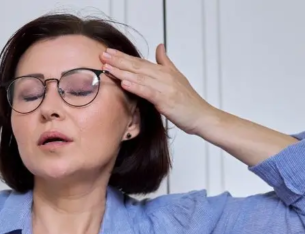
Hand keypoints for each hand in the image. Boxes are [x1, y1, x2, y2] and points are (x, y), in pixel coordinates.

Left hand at [100, 44, 221, 134]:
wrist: (202, 116)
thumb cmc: (189, 101)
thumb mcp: (177, 77)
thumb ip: (166, 62)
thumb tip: (159, 46)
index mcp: (164, 71)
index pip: (140, 62)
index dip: (123, 56)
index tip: (108, 52)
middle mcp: (164, 76)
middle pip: (137, 66)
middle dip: (119, 60)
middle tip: (102, 55)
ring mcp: (165, 87)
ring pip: (140, 77)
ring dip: (122, 71)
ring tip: (107, 68)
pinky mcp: (166, 99)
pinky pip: (148, 91)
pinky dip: (136, 86)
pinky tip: (124, 82)